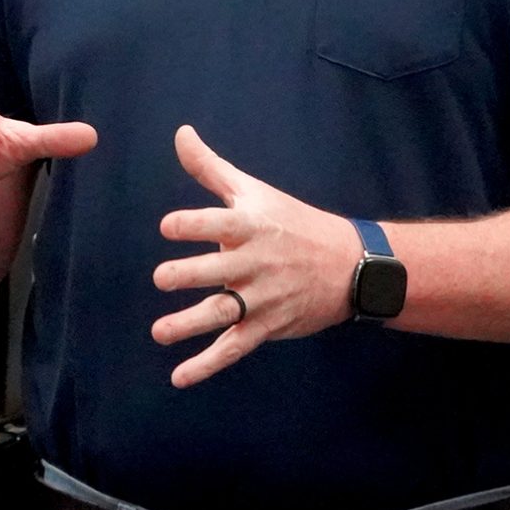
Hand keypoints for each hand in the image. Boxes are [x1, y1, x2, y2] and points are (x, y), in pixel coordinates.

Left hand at [149, 125, 362, 388]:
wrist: (351, 265)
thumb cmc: (293, 223)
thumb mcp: (255, 191)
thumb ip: (210, 168)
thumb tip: (179, 132)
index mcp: (252, 227)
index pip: (220, 224)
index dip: (194, 225)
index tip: (168, 226)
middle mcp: (256, 263)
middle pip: (220, 271)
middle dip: (191, 275)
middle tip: (161, 278)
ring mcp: (263, 298)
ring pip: (224, 313)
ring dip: (191, 325)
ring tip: (159, 332)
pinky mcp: (267, 326)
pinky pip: (234, 347)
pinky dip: (207, 365)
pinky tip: (179, 377)